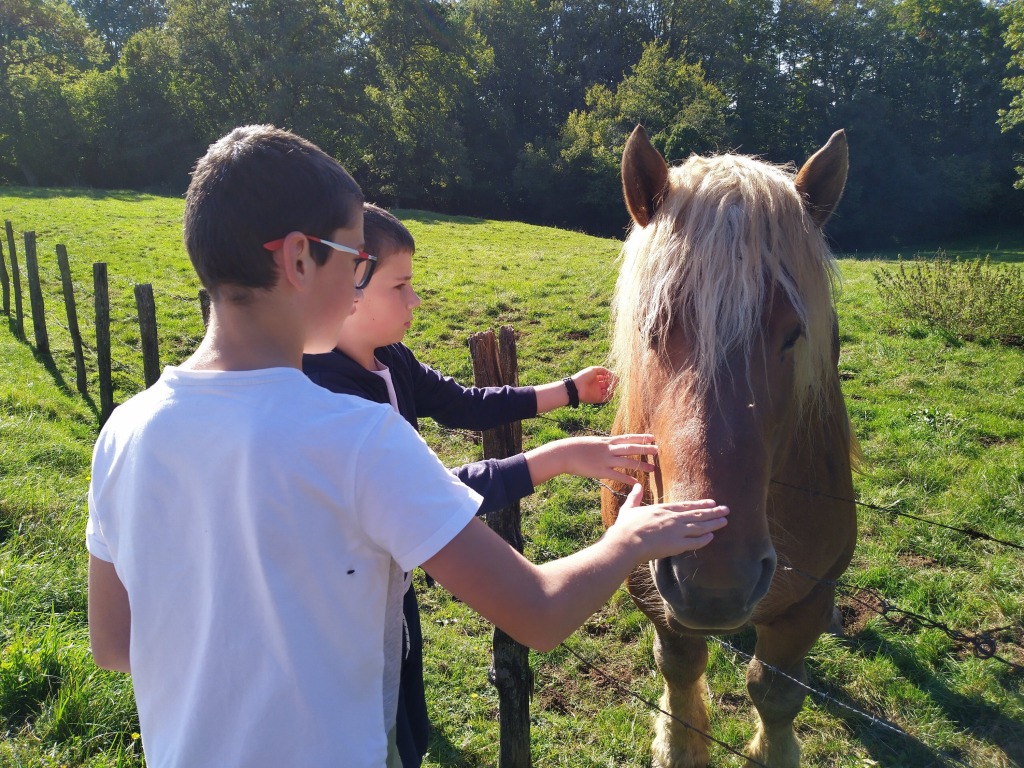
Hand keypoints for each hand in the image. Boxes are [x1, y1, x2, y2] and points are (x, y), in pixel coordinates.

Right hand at [559, 434, 656, 484]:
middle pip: (631, 448)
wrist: (564, 453)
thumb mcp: (592, 441)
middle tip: (658, 449)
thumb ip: (603, 444)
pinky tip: (637, 483)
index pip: (627, 438)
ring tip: (653, 468)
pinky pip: (618, 475)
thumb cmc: (576, 447)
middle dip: (645, 448)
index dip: (641, 437)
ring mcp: (605, 460)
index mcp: (606, 441)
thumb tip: (610, 445)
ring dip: (641, 464)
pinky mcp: (601, 471)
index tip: (652, 436)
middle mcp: (608, 449)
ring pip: (627, 462)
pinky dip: (628, 479)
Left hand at [571, 366, 615, 403]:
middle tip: (614, 380)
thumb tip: (613, 373)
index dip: (611, 376)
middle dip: (613, 382)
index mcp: (596, 378)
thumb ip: (603, 370)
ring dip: (612, 388)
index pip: (606, 377)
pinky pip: (607, 398)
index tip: (615, 375)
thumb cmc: (583, 377)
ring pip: (609, 390)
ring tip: (611, 385)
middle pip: (609, 383)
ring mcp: (598, 392)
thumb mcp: (593, 370)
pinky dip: (610, 394)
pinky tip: (610, 390)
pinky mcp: (598, 398)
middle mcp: (597, 385)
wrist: (576, 387)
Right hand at [611, 484, 728, 561]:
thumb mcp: (629, 508)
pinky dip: (704, 539)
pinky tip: (712, 536)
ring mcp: (677, 531)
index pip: (686, 505)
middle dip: (713, 512)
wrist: (626, 542)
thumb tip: (637, 485)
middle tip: (726, 510)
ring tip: (725, 521)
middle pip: (698, 514)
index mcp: (663, 509)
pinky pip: (695, 542)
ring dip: (713, 523)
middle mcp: (673, 518)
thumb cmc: (625, 527)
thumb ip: (635, 497)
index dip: (701, 504)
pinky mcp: (677, 545)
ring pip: (700, 526)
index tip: (712, 502)